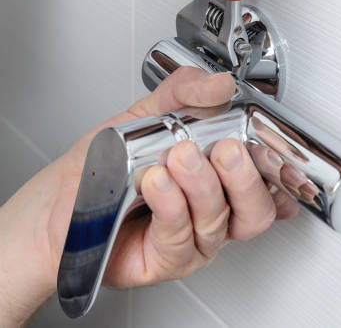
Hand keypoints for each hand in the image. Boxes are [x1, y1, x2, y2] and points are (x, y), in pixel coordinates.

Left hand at [0, 67, 298, 325]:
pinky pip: (183, 237)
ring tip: (176, 159)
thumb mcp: (146, 117)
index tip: (268, 145)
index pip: (265, 179)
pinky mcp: (168, 260)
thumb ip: (184, 95)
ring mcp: (194, 239)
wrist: (57, 205)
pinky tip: (157, 183)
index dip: (278, 168)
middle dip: (243, 176)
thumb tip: (220, 84)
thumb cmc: (104, 169)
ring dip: (201, 185)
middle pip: (256, 208)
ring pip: (221, 221)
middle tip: (224, 149)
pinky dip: (172, 205)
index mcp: (218, 179)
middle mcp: (213, 211)